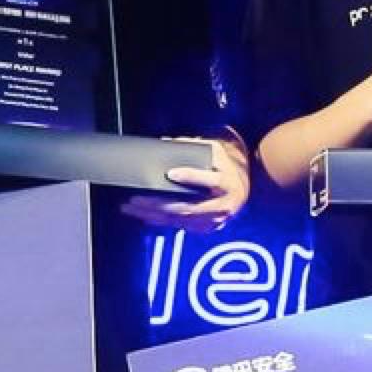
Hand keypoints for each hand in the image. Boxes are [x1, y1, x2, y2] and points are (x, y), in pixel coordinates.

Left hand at [124, 137, 249, 233]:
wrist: (239, 190)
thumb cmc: (223, 167)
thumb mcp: (215, 151)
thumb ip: (193, 146)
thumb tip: (165, 142)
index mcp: (228, 183)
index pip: (211, 180)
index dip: (191, 177)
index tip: (171, 173)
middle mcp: (223, 205)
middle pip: (189, 207)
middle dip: (160, 204)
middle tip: (137, 198)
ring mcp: (215, 220)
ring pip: (180, 220)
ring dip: (153, 215)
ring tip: (132, 207)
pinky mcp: (206, 228)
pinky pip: (180, 227)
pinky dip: (161, 221)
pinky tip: (144, 215)